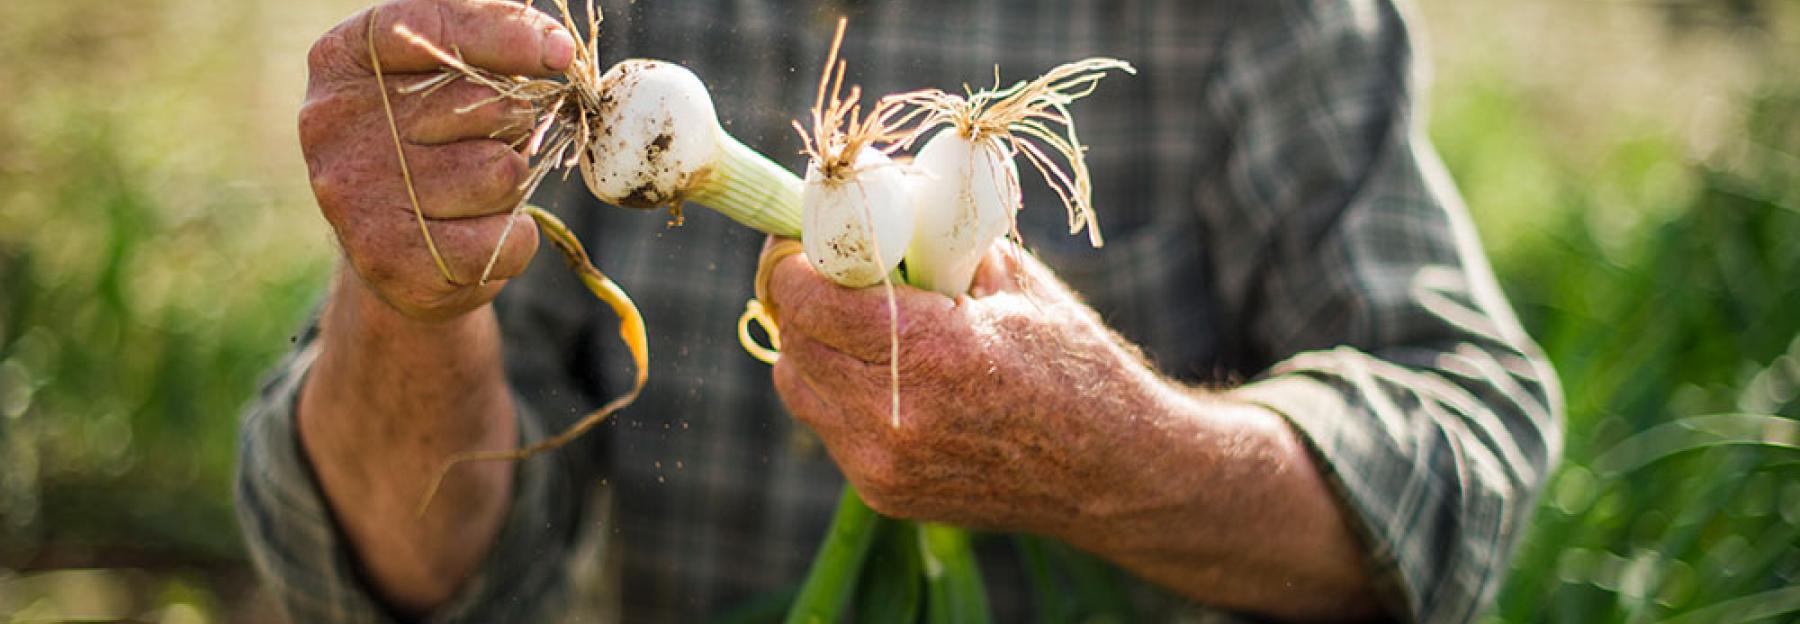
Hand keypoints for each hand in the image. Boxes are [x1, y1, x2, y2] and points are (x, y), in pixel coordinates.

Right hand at [300, 0, 575, 320]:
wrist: (395, 251)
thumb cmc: (432, 145)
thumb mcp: (444, 77)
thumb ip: (488, 41)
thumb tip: (557, 49)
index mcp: (342, 60)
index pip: (426, 27)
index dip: (499, 34)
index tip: (555, 52)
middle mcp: (332, 124)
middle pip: (485, 106)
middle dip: (509, 128)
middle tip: (477, 147)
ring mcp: (353, 195)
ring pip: (500, 174)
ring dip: (509, 187)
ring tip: (470, 194)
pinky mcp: (387, 259)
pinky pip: (503, 240)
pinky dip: (513, 240)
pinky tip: (474, 237)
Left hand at [765, 240, 1168, 536]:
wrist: (1110, 471)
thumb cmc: (1071, 362)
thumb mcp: (1012, 278)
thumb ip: (932, 239)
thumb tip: (869, 193)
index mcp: (933, 350)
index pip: (806, 296)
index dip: (792, 258)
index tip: (801, 234)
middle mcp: (895, 415)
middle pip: (792, 337)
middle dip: (797, 295)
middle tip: (822, 268)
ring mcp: (883, 464)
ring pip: (796, 384)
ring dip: (810, 344)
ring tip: (855, 321)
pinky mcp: (882, 493)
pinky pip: (825, 424)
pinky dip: (835, 389)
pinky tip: (883, 373)